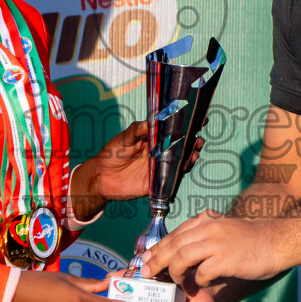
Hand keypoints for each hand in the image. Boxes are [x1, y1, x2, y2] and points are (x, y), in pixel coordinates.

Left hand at [68, 120, 205, 221]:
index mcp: (152, 141)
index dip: (185, 126)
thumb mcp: (124, 138)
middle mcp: (158, 154)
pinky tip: (187, 163)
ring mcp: (159, 168)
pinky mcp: (157, 182)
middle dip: (192, 141)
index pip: (172, 132)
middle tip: (199, 136)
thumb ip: (137, 130)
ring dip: (190, 154)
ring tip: (196, 147)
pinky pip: (172, 177)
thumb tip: (151, 122)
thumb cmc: (111, 154)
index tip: (198, 119)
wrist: (101, 177)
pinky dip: (181, 171)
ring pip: (180, 161)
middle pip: (180, 147)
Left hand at [141, 211, 285, 287]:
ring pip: (181, 257)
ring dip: (176, 274)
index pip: (174, 234)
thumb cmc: (248, 242)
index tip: (145, 259)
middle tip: (148, 274)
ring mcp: (217, 242)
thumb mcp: (221, 232)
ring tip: (179, 285)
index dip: (157, 248)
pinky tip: (202, 286)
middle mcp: (208, 227)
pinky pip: (202, 273)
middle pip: (173, 245)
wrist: (276, 242)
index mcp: (205, 220)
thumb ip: (201, 238)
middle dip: (156, 261)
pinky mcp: (226, 258)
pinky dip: (198, 282)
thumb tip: (177, 255)